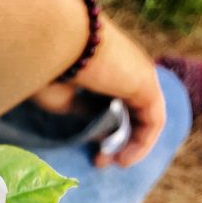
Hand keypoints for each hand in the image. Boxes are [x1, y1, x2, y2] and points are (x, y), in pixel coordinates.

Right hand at [32, 16, 165, 168]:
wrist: (54, 38)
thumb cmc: (48, 66)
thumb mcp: (63, 98)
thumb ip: (84, 114)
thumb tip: (101, 131)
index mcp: (103, 63)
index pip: (114, 100)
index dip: (105, 129)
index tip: (91, 151)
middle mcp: (124, 65)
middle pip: (131, 108)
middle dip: (119, 139)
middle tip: (100, 162)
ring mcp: (138, 71)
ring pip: (144, 114)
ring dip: (132, 144)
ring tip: (114, 163)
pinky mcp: (146, 82)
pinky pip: (153, 119)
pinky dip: (143, 142)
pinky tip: (124, 159)